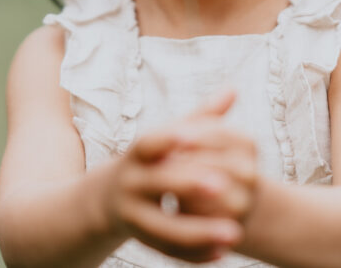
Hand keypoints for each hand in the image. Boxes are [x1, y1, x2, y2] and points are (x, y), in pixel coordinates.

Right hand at [103, 90, 258, 262]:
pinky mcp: (139, 240)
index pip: (150, 143)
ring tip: (235, 233)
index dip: (169, 138)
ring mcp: (132, 214)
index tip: (192, 136)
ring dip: (199, 232)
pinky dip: (194, 255)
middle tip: (223, 186)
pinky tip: (222, 254)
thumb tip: (233, 90)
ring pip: (164, 227)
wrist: (105, 200)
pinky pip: (167, 251)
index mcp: (138, 154)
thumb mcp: (166, 138)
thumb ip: (199, 118)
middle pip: (158, 184)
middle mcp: (130, 183)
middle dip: (190, 185)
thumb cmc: (150, 161)